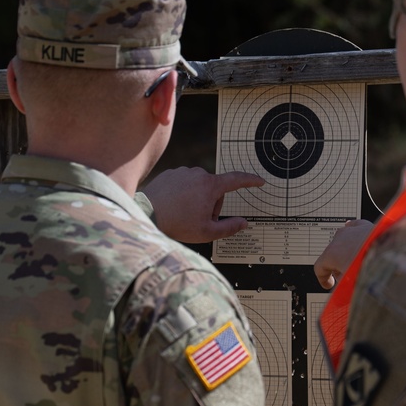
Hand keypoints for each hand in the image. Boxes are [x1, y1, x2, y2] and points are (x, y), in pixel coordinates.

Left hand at [142, 167, 263, 242]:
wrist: (146, 214)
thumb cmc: (177, 224)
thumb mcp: (207, 232)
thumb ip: (229, 228)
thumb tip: (243, 223)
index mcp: (211, 186)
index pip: (237, 180)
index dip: (250, 181)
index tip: (259, 181)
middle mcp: (198, 173)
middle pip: (215, 189)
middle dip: (212, 204)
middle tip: (200, 220)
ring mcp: (183, 172)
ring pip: (199, 187)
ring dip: (197, 199)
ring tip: (183, 214)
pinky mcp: (170, 174)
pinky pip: (184, 183)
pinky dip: (183, 194)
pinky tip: (174, 207)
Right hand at [314, 219, 374, 288]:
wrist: (392, 254)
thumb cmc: (371, 269)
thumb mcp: (352, 284)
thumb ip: (345, 286)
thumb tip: (346, 289)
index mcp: (332, 253)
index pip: (320, 267)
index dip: (323, 279)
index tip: (329, 284)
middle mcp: (340, 239)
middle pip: (332, 253)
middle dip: (337, 266)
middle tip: (345, 276)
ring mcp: (352, 231)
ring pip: (343, 241)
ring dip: (347, 251)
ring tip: (356, 262)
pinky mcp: (365, 226)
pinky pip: (354, 226)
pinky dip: (353, 232)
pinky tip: (355, 233)